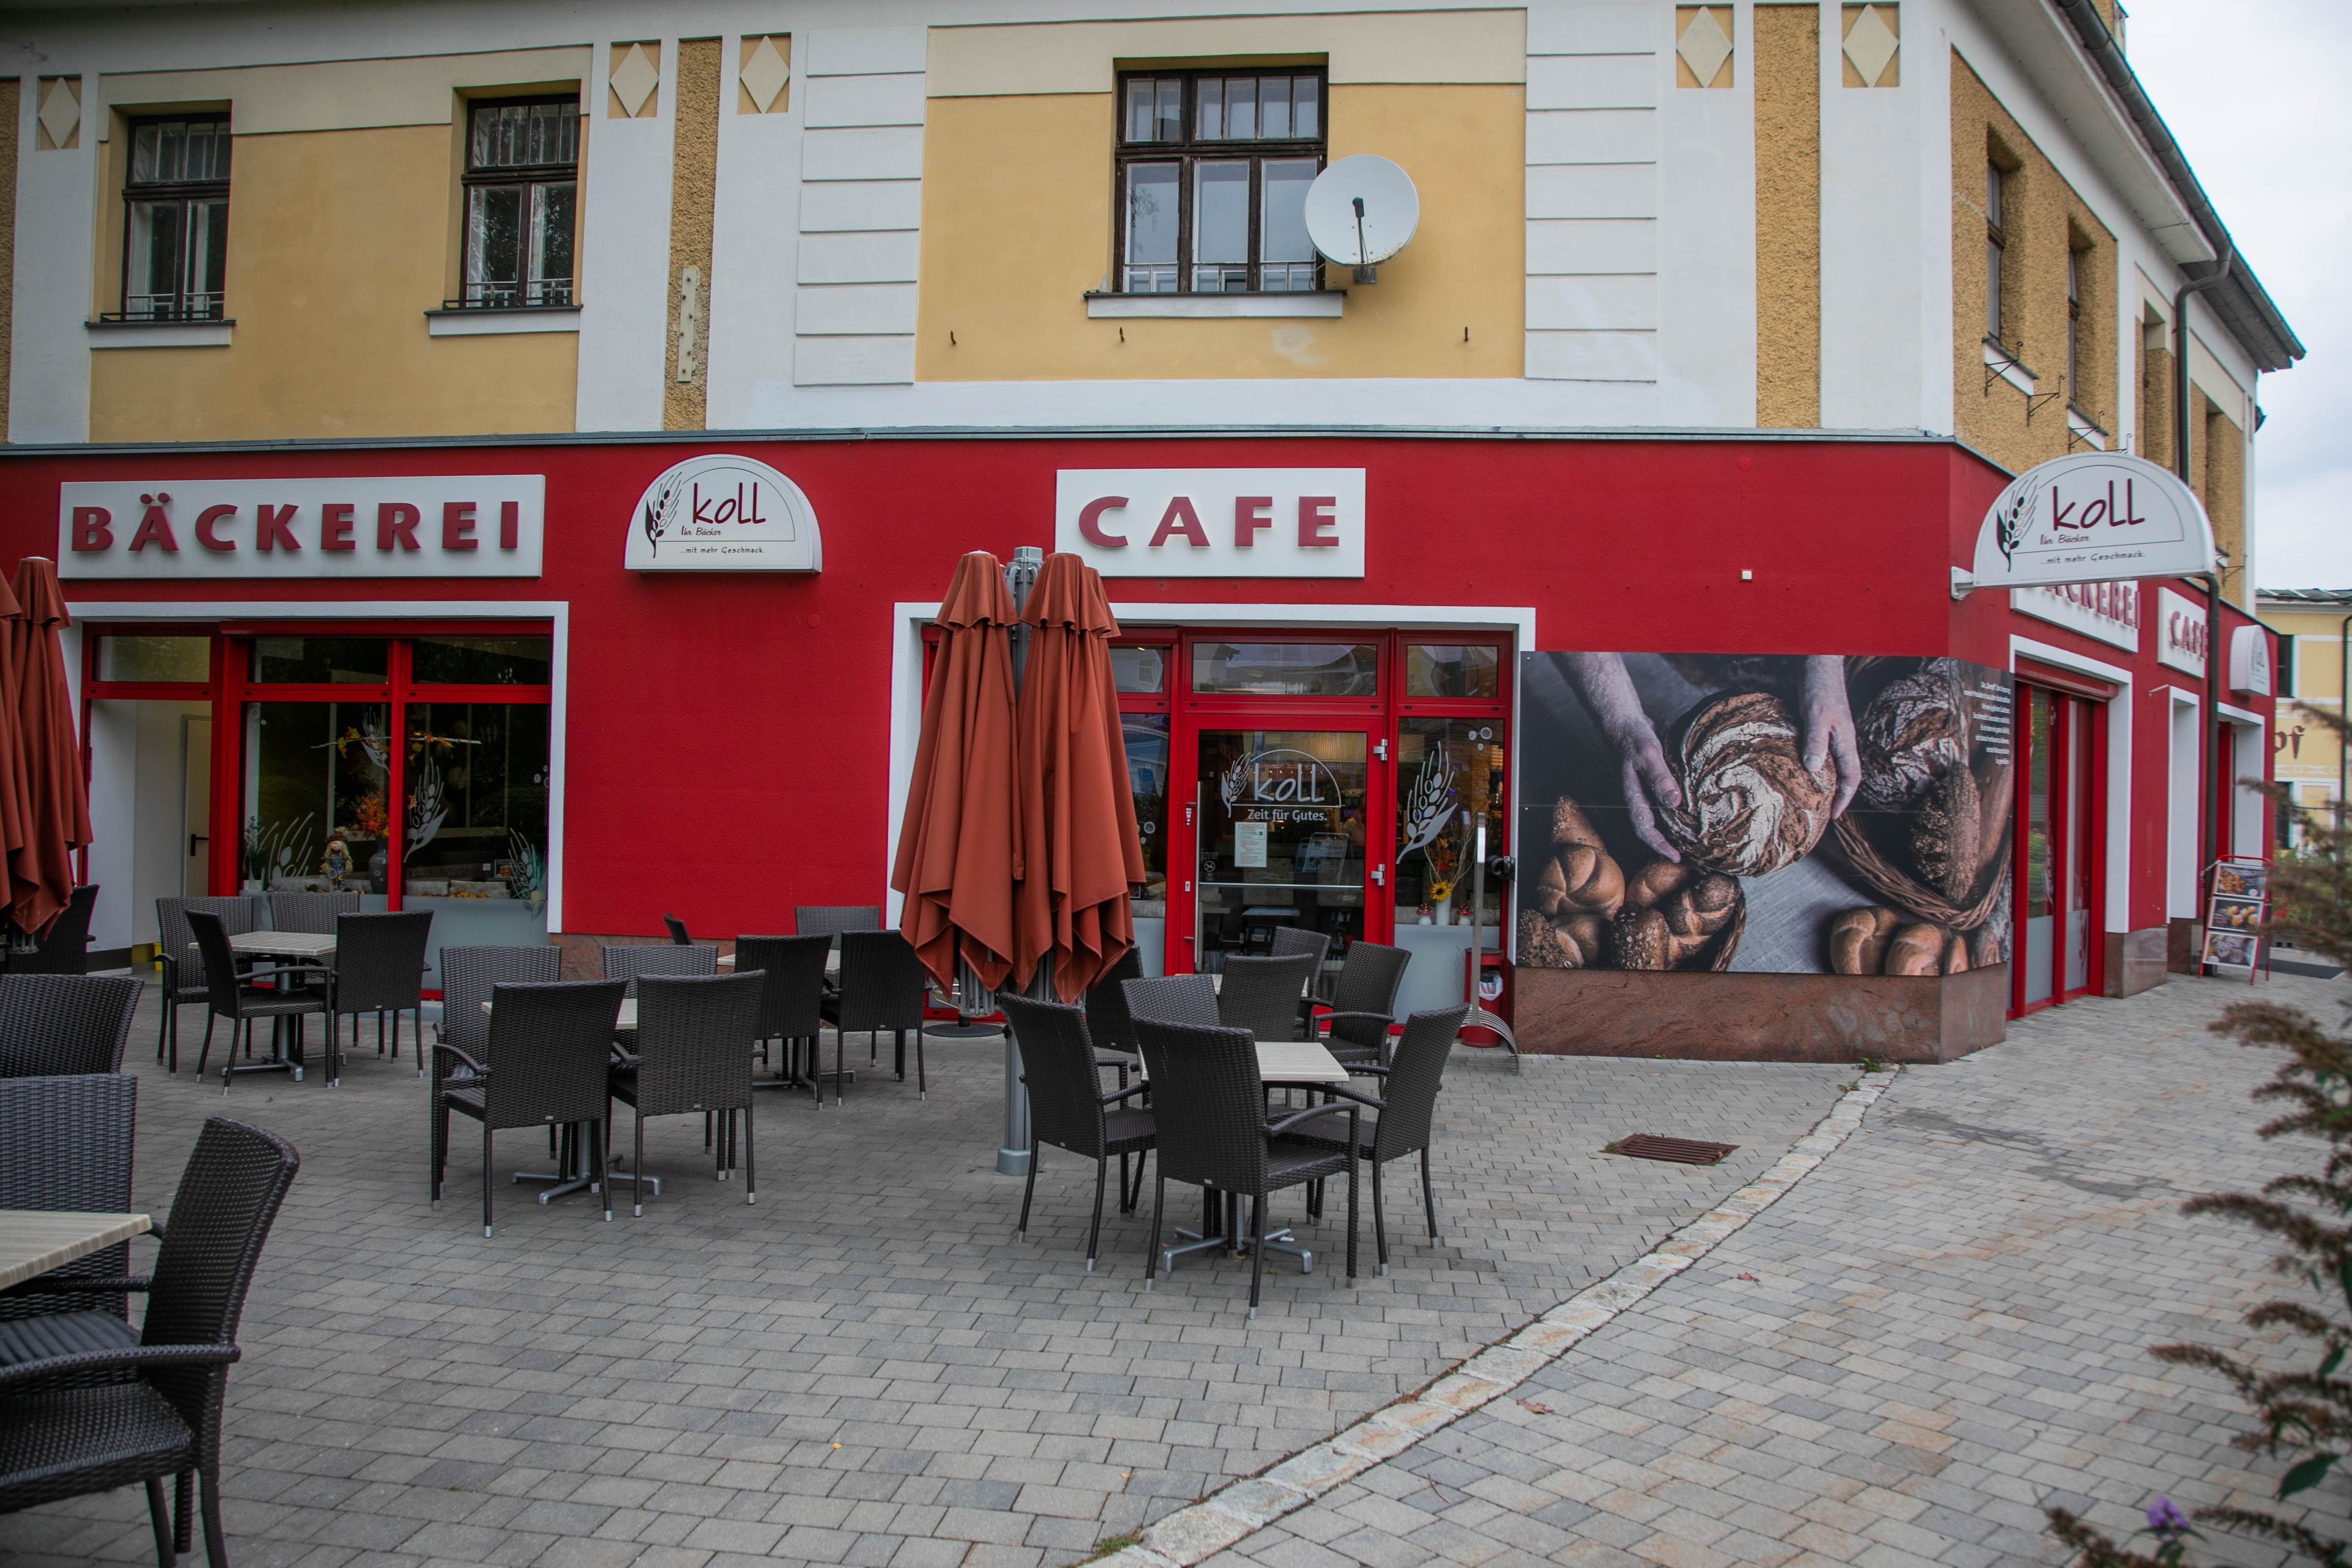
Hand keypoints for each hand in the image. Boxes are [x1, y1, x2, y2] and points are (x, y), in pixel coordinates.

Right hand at [1564, 653, 1682, 861]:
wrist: (1625, 722)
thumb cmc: (1634, 738)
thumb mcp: (1648, 756)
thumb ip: (1661, 778)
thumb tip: (1675, 803)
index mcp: (1634, 797)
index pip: (1645, 829)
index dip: (1659, 846)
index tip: (1676, 858)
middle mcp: (1639, 798)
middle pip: (1651, 829)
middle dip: (1668, 844)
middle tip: (1690, 856)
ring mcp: (1644, 792)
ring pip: (1658, 818)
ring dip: (1673, 830)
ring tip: (1693, 839)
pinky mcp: (1652, 783)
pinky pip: (1663, 804)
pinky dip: (1675, 812)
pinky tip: (1690, 812)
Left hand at [1801, 655, 1860, 817]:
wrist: (1818, 661)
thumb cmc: (1820, 686)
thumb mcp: (1817, 715)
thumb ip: (1816, 741)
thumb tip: (1813, 769)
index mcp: (1846, 741)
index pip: (1852, 777)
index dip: (1845, 798)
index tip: (1834, 816)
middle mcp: (1840, 740)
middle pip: (1842, 774)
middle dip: (1834, 794)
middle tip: (1819, 812)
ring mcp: (1830, 732)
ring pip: (1830, 763)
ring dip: (1822, 780)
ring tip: (1807, 796)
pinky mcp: (1818, 724)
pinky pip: (1817, 751)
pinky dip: (1810, 763)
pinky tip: (1796, 767)